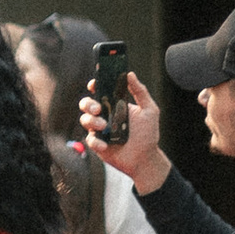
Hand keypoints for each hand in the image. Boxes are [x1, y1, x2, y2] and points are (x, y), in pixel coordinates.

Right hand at [82, 69, 168, 191]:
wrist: (145, 159)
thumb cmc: (148, 134)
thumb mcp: (149, 110)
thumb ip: (140, 91)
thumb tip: (130, 74)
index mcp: (115, 105)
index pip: (100, 91)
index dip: (94, 85)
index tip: (94, 84)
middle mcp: (105, 115)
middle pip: (86, 103)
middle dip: (88, 104)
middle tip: (98, 109)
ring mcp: (100, 129)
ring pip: (84, 119)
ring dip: (92, 121)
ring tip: (103, 126)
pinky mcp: (97, 143)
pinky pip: (89, 139)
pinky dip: (96, 141)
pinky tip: (106, 145)